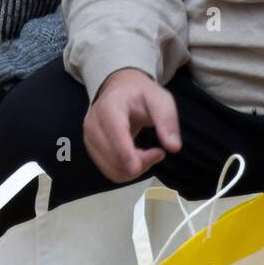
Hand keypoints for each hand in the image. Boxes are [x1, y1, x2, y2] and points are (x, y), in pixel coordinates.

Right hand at [83, 68, 180, 182]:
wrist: (120, 92)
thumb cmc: (141, 96)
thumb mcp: (160, 99)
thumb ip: (167, 121)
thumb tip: (174, 147)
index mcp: (109, 106)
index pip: (114, 133)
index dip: (124, 153)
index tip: (137, 168)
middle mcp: (92, 124)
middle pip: (113, 157)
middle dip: (140, 162)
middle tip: (159, 153)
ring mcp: (89, 139)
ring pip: (112, 169)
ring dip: (135, 169)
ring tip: (149, 154)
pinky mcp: (92, 151)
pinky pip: (110, 172)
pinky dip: (127, 171)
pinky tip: (137, 158)